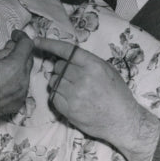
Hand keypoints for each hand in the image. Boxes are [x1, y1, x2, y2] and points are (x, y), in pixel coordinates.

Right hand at [0, 30, 33, 128]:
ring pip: (26, 74)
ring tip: (3, 67)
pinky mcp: (18, 103)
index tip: (16, 36)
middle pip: (29, 59)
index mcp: (14, 66)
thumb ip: (3, 52)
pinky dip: (16, 81)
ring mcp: (21, 93)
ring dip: (18, 68)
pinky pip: (22, 87)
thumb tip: (11, 47)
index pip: (27, 45)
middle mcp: (22, 80)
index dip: (22, 37)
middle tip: (9, 49)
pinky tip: (3, 81)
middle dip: (20, 52)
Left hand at [36, 37, 159, 160]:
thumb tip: (65, 58)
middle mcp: (82, 78)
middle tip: (73, 77)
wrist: (122, 120)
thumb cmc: (117, 93)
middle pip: (58, 67)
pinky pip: (53, 96)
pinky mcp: (69, 109)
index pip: (66, 50)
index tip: (37, 41)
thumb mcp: (107, 70)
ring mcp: (74, 95)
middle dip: (61, 70)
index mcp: (93, 65)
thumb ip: (87, 62)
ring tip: (73, 89)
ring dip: (58, 83)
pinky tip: (70, 99)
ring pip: (53, 81)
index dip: (49, 44)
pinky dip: (58, 96)